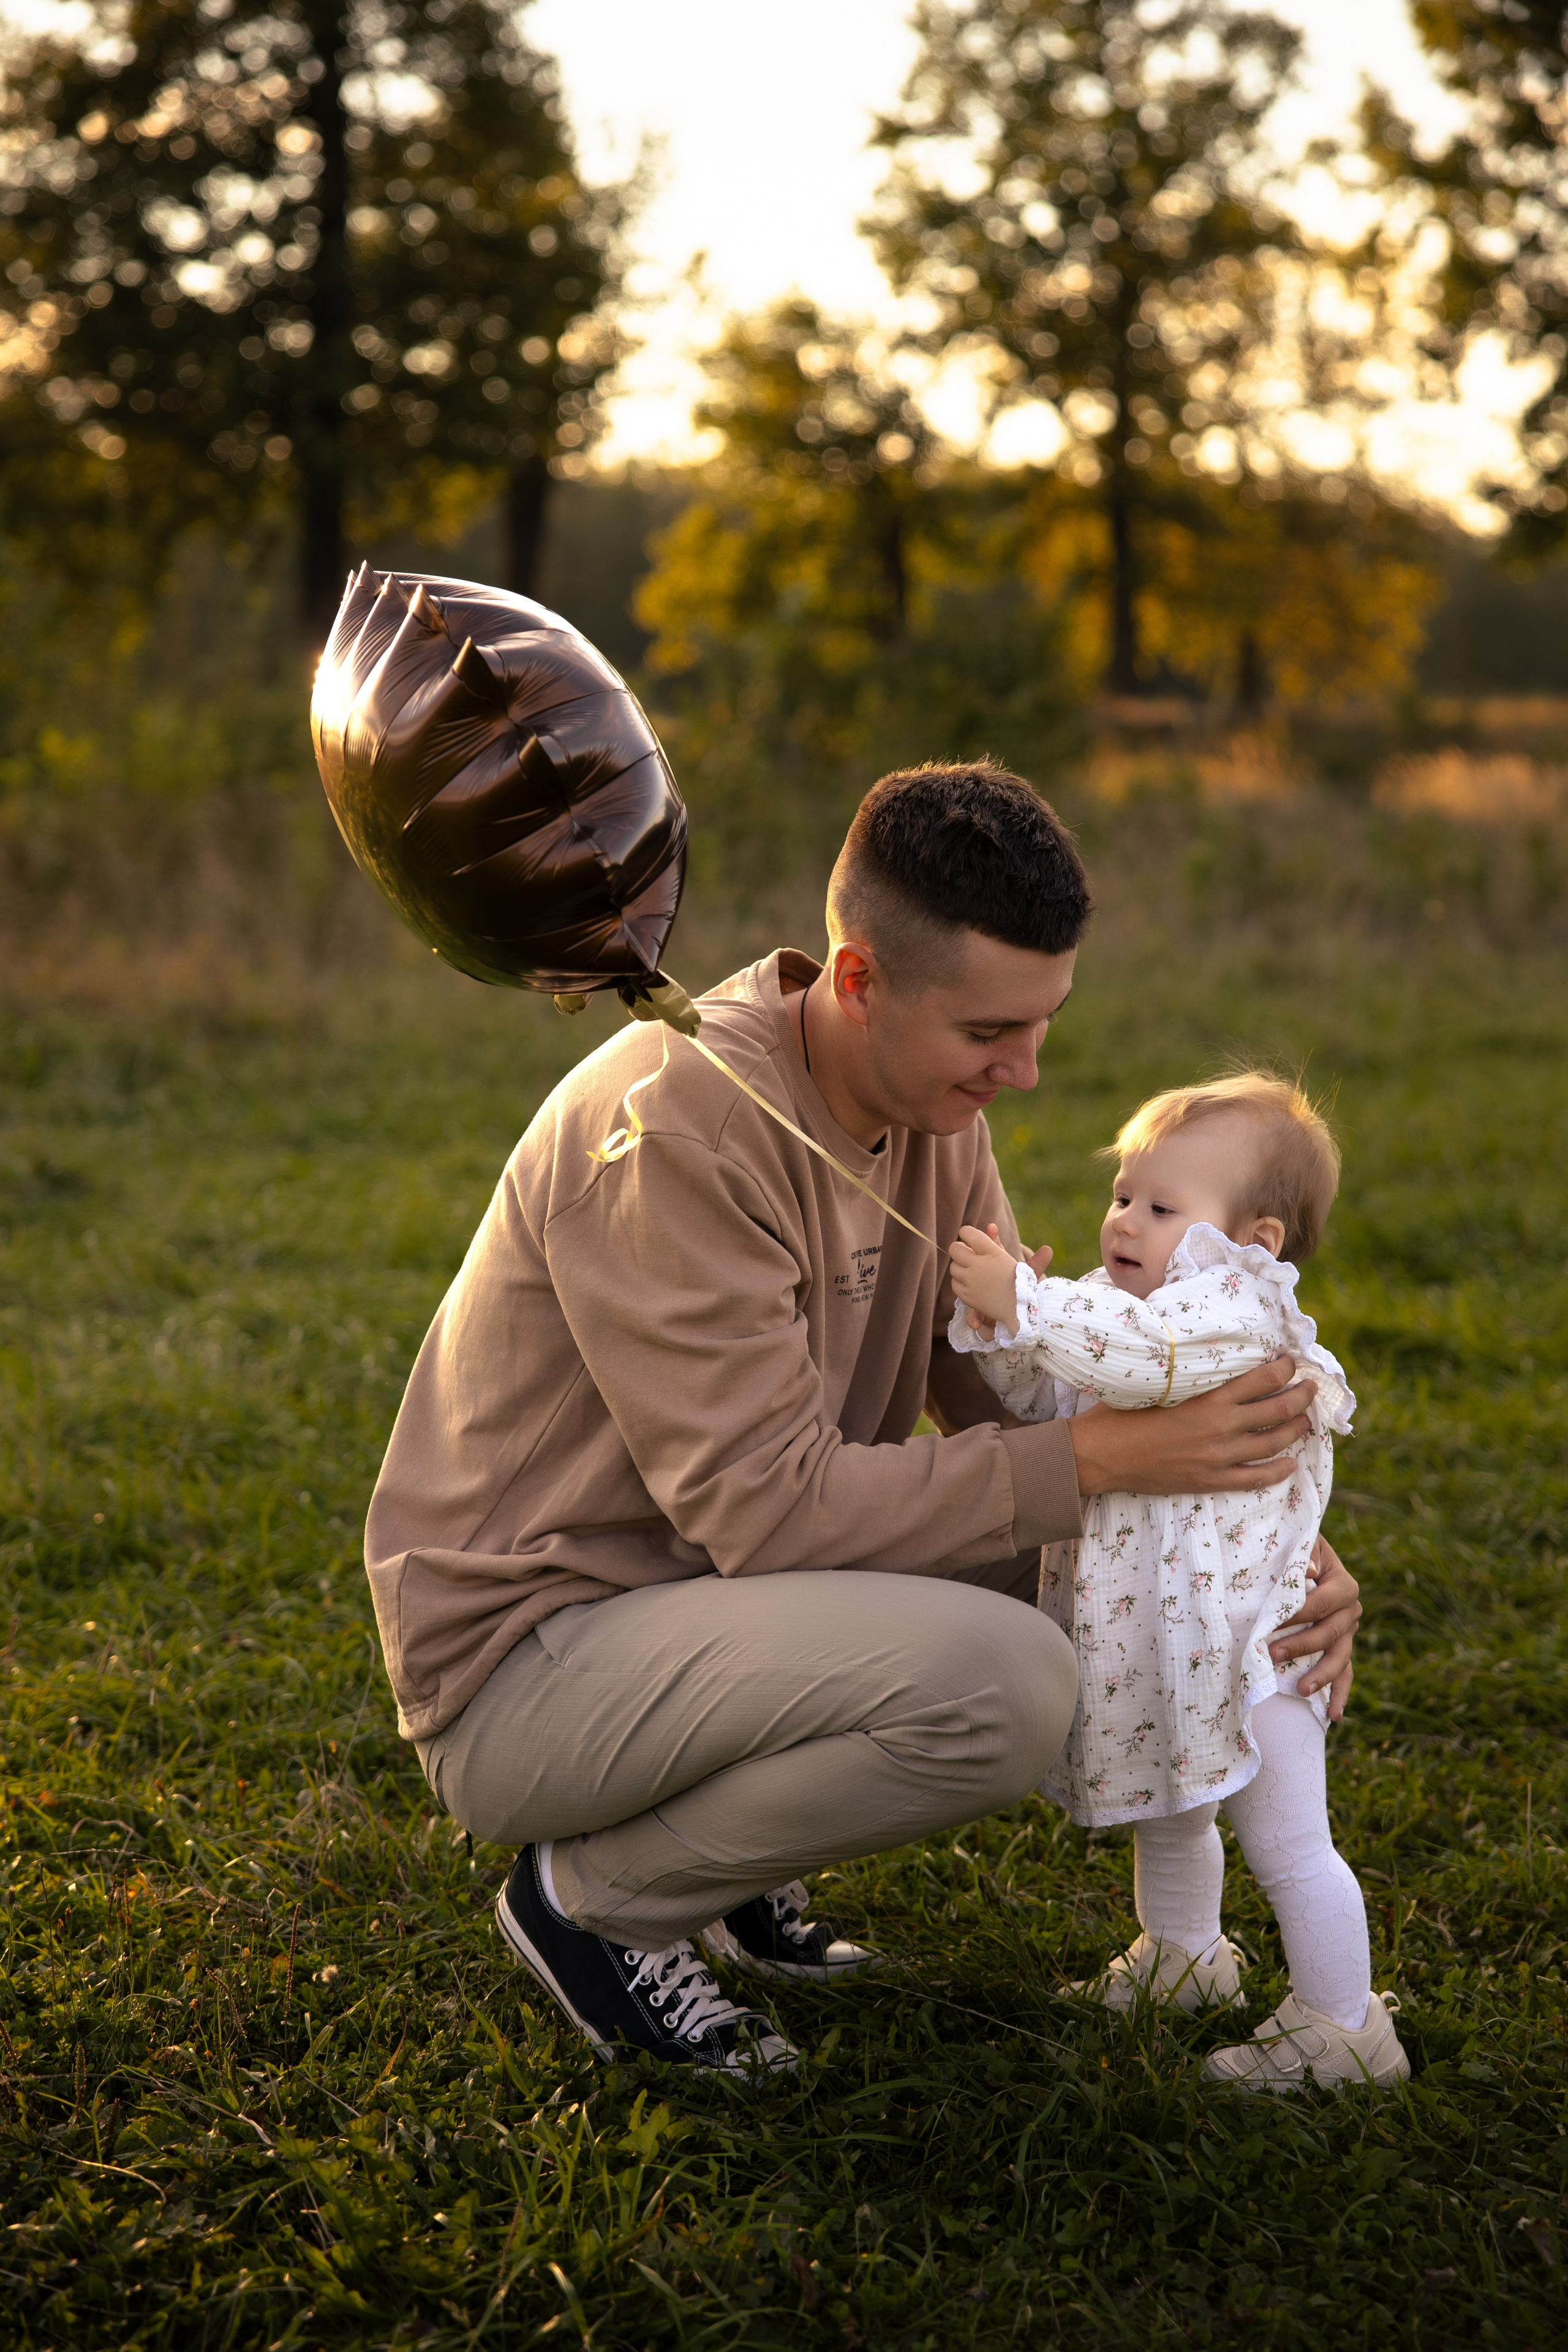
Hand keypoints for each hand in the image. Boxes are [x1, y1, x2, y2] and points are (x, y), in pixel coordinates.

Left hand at [949, 1223, 1027, 1331]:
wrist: (1020, 1307)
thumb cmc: (1016, 1279)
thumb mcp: (1008, 1258)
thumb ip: (996, 1241)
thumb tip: (990, 1225)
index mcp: (992, 1253)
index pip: (969, 1233)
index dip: (966, 1232)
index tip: (968, 1236)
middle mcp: (980, 1265)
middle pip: (955, 1249)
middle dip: (958, 1249)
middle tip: (966, 1252)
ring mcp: (972, 1281)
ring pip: (953, 1266)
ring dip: (960, 1266)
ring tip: (972, 1270)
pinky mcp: (967, 1296)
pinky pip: (954, 1283)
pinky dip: (960, 1282)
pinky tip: (971, 1283)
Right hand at [1067, 1355, 1315, 1499]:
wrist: (1100, 1456)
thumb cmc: (1121, 1412)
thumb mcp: (1157, 1383)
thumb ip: (1189, 1376)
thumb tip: (1207, 1359)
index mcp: (1208, 1398)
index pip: (1262, 1379)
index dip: (1284, 1368)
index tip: (1292, 1362)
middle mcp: (1220, 1427)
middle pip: (1277, 1409)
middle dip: (1301, 1396)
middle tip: (1311, 1387)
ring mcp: (1219, 1457)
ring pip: (1273, 1443)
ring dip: (1295, 1429)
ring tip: (1306, 1420)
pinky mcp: (1210, 1480)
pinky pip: (1255, 1478)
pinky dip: (1278, 1471)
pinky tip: (1291, 1463)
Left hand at [1270, 1536, 1360, 1720]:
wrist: (1301, 1556)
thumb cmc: (1295, 1550)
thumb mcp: (1300, 1545)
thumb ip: (1302, 1555)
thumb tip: (1307, 1570)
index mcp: (1343, 1584)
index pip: (1320, 1603)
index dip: (1297, 1614)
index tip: (1271, 1623)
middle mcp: (1351, 1610)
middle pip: (1330, 1633)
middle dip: (1301, 1646)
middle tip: (1272, 1655)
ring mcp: (1348, 1632)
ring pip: (1340, 1658)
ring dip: (1321, 1676)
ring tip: (1300, 1690)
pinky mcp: (1340, 1648)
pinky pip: (1344, 1674)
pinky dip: (1339, 1694)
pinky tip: (1333, 1716)